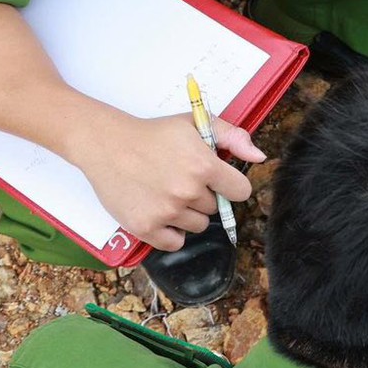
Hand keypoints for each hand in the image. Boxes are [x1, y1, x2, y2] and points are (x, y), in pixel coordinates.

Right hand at [73, 112, 260, 252]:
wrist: (107, 144)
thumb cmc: (153, 134)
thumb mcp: (196, 125)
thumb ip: (233, 137)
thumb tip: (260, 157)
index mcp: (204, 166)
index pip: (240, 191)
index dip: (230, 185)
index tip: (216, 180)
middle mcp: (187, 192)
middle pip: (215, 208)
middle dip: (202, 195)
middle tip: (178, 178)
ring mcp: (166, 212)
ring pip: (197, 225)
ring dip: (187, 214)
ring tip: (166, 192)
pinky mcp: (145, 228)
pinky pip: (175, 243)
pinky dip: (170, 232)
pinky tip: (160, 211)